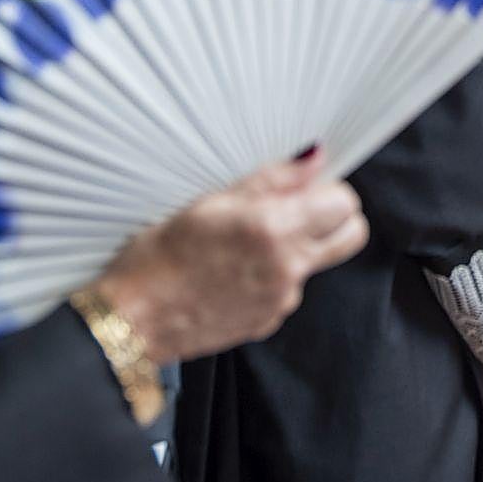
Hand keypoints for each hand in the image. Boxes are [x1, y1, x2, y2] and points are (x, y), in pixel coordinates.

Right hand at [95, 150, 367, 365]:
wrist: (130, 322)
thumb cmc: (159, 257)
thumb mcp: (211, 203)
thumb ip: (273, 180)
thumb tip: (315, 159)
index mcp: (276, 230)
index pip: (345, 203)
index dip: (328, 190)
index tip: (304, 187)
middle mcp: (289, 268)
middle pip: (352, 236)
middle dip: (336, 218)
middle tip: (298, 209)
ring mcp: (282, 300)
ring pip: (316, 263)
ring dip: (297, 248)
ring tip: (244, 243)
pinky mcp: (269, 321)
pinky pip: (288, 289)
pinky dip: (272, 276)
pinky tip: (233, 271)